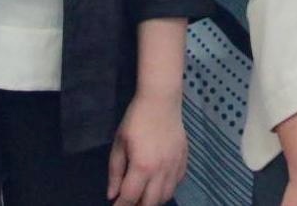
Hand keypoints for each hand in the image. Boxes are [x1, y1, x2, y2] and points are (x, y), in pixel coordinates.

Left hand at [107, 89, 186, 204]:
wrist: (161, 100)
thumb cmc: (136, 119)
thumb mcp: (119, 144)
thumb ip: (115, 172)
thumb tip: (112, 195)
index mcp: (142, 167)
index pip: (130, 197)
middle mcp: (161, 171)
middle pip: (150, 203)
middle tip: (129, 202)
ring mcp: (175, 166)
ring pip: (166, 196)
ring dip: (153, 200)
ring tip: (143, 195)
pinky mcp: (184, 160)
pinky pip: (177, 184)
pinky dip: (167, 189)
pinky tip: (158, 183)